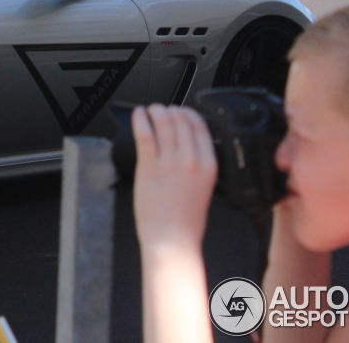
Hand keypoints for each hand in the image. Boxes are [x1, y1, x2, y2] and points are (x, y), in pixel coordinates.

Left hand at [133, 105, 217, 254]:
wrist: (172, 240)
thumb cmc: (186, 221)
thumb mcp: (205, 188)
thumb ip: (199, 165)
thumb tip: (188, 147)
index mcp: (209, 165)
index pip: (201, 127)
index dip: (190, 114)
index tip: (182, 111)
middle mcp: (191, 160)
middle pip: (182, 121)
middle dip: (172, 110)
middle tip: (164, 109)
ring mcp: (169, 162)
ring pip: (164, 123)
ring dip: (156, 111)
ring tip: (151, 109)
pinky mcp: (148, 166)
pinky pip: (144, 134)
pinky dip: (141, 120)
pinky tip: (138, 115)